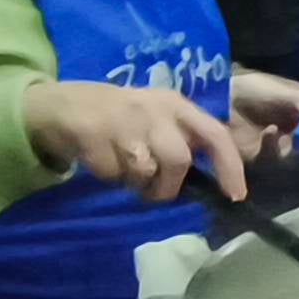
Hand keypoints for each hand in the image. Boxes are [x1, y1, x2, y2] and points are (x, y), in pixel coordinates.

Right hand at [22, 80, 248, 203]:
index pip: (215, 134)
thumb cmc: (121, 117)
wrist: (63, 103)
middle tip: (153, 190)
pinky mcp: (93, 133)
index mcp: (176, 105)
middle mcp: (154, 109)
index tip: (235, 195)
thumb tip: (211, 180)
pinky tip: (101, 160)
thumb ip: (183, 141)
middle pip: (178, 159)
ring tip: (124, 170)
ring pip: (144, 170)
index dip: (229, 166)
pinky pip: (112, 173)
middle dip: (168, 185)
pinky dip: (109, 176)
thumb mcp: (158, 118)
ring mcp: (123, 120)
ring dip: (135, 182)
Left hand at [228, 72, 298, 159]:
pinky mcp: (260, 154)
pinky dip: (273, 144)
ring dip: (298, 138)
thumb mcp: (277, 89)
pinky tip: (271, 131)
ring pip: (296, 144)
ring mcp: (278, 138)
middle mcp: (291, 122)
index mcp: (297, 104)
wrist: (214, 100)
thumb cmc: (248, 89)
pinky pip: (272, 154)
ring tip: (298, 127)